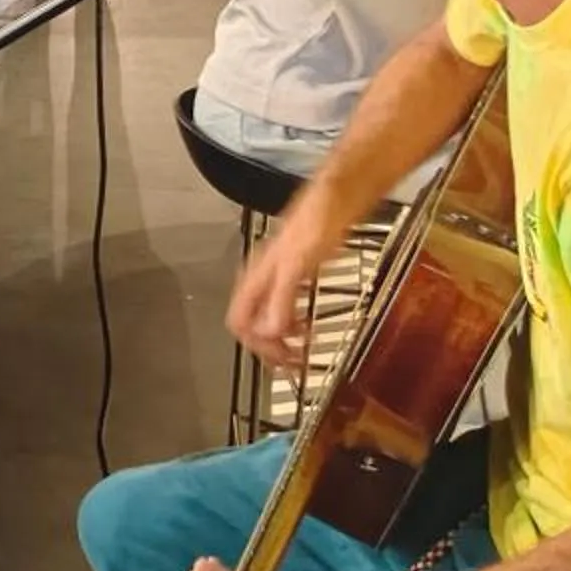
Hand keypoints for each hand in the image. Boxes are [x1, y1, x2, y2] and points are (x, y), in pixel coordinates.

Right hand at [227, 211, 337, 369]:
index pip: (240, 321)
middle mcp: (262, 282)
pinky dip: (294, 327)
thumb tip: (271, 331)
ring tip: (300, 355)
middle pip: (252, 326)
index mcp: (256, 280)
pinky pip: (285, 311)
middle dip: (271, 349)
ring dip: (283, 341)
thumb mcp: (296, 266)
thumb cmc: (312, 226)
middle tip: (292, 366)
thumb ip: (283, 298)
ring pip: (268, 320)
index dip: (258, 344)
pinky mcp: (293, 278)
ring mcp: (277, 281)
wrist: (331, 205)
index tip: (280, 359)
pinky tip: (308, 330)